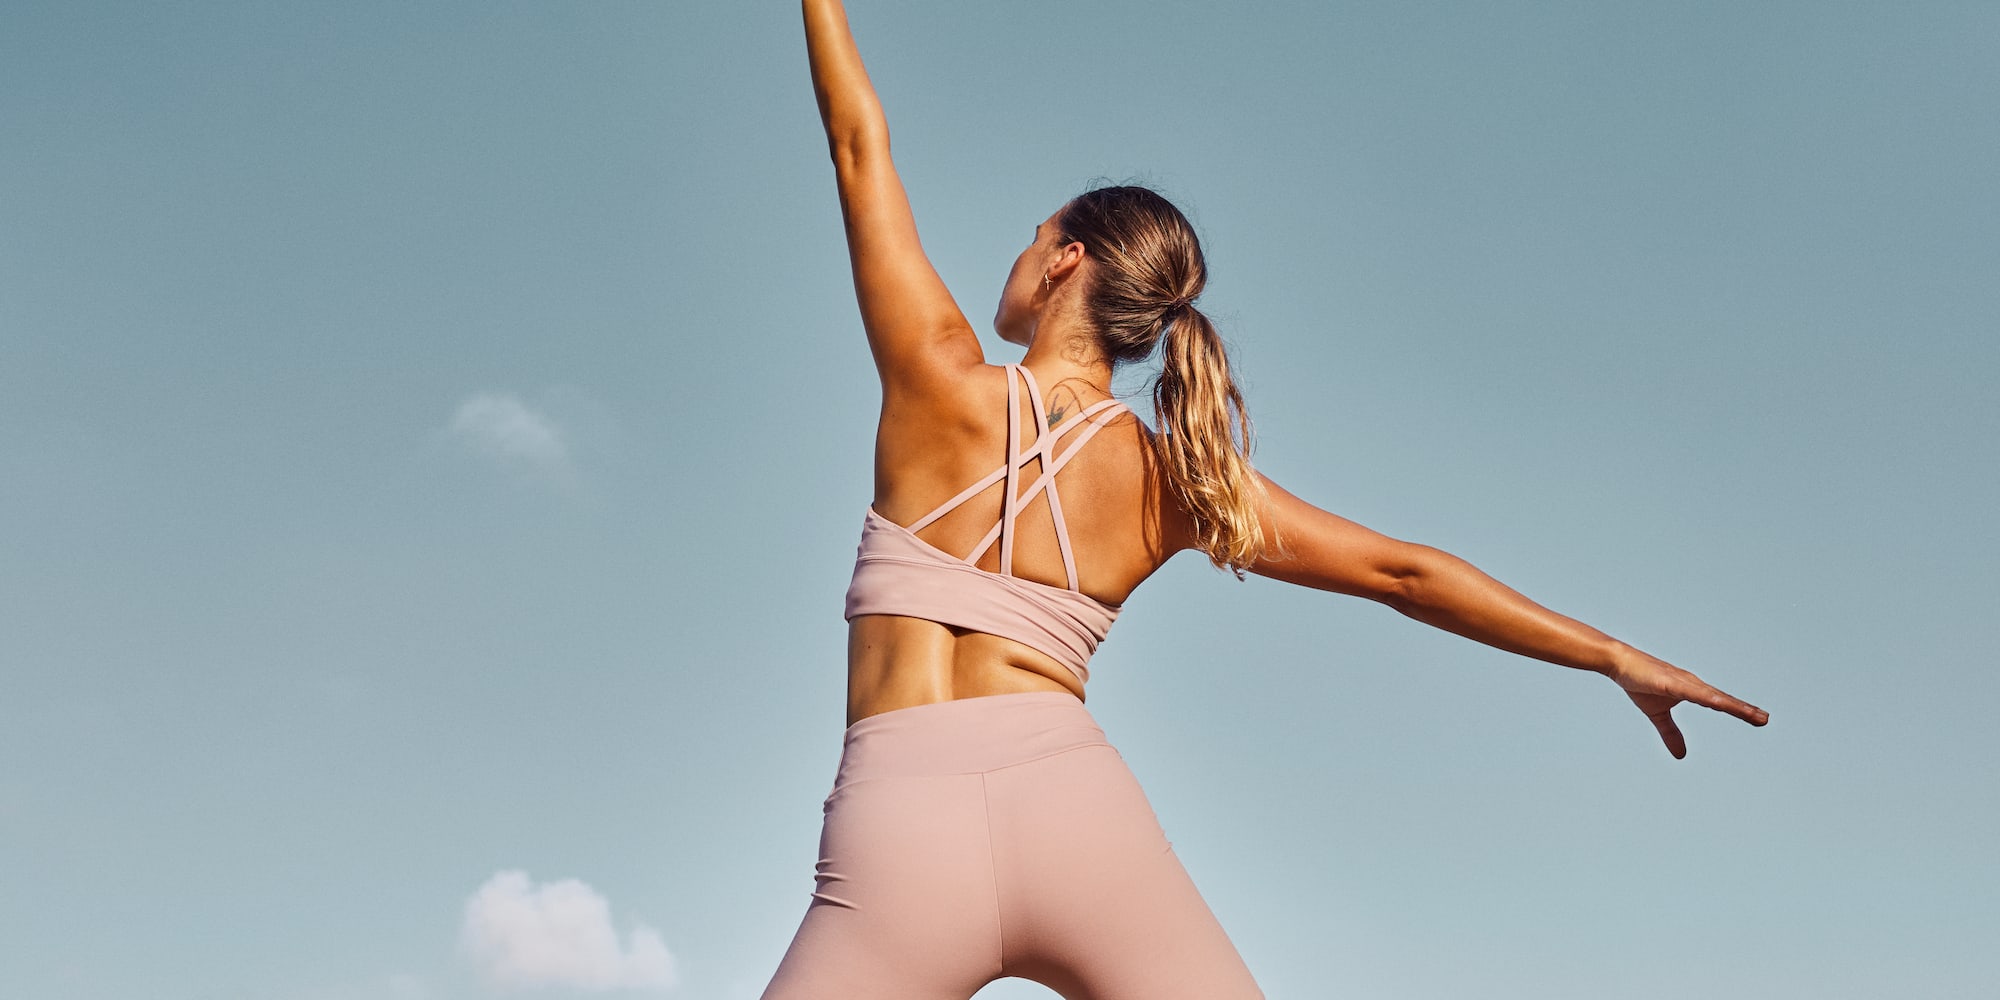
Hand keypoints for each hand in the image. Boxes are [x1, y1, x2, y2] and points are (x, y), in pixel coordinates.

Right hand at [1606, 646, 1768, 757]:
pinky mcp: (1671, 682)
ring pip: (1714, 697)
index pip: (1720, 703)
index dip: (1740, 711)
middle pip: (1723, 700)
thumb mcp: (1657, 714)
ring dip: (1735, 706)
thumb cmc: (1640, 682)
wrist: (1620, 662)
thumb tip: (1681, 755)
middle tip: (1765, 719)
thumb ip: (1671, 733)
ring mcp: (1684, 683)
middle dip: (1744, 710)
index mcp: (1693, 691)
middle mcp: (1694, 685)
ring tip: (1754, 714)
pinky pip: (1693, 692)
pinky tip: (1721, 704)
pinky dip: (1709, 698)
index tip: (1759, 718)